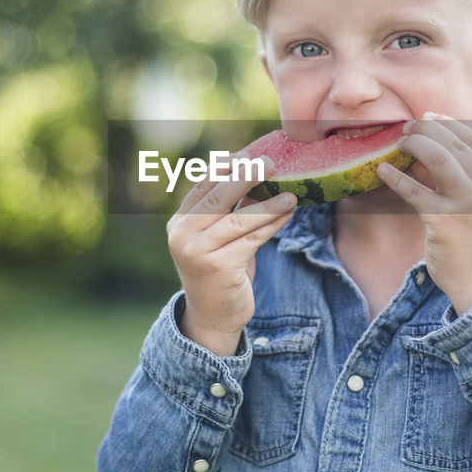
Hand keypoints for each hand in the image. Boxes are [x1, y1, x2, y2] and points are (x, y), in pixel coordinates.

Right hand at [166, 156, 296, 355]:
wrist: (212, 317)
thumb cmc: (221, 271)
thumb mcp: (222, 237)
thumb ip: (234, 210)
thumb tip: (260, 175)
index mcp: (180, 221)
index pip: (203, 184)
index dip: (227, 166)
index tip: (250, 154)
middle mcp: (183, 234)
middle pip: (218, 196)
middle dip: (247, 175)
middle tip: (271, 163)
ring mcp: (198, 251)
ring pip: (239, 219)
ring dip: (269, 204)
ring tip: (291, 193)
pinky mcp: (219, 267)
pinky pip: (252, 239)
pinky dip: (273, 224)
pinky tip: (288, 213)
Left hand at [376, 113, 471, 312]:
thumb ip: (467, 174)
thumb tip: (428, 142)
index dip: (448, 124)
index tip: (429, 118)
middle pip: (454, 143)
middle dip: (426, 129)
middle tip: (407, 128)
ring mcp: (468, 203)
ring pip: (437, 157)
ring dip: (414, 144)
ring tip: (398, 144)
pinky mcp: (442, 220)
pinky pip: (413, 190)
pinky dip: (395, 177)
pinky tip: (382, 170)